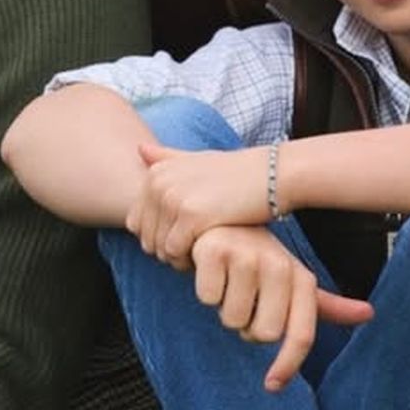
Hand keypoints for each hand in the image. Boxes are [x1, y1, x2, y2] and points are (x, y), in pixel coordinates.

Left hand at [127, 143, 269, 265]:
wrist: (274, 175)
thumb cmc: (237, 172)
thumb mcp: (198, 158)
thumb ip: (167, 157)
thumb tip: (139, 149)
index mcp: (156, 172)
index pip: (135, 222)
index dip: (158, 237)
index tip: (184, 238)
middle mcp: (158, 182)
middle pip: (145, 238)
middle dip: (167, 251)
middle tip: (196, 249)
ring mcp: (173, 198)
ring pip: (158, 248)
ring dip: (178, 258)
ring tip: (203, 250)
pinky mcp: (191, 216)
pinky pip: (175, 252)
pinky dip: (189, 260)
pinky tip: (209, 253)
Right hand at [188, 225, 372, 391]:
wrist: (221, 220)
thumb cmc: (259, 257)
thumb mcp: (294, 279)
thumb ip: (327, 304)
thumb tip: (368, 314)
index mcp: (300, 277)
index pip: (300, 334)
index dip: (287, 365)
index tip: (272, 385)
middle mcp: (278, 265)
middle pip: (261, 334)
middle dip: (247, 326)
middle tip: (244, 299)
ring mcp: (246, 256)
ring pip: (231, 319)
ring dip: (224, 307)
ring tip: (228, 282)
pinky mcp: (215, 250)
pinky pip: (207, 298)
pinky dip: (205, 290)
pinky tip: (211, 270)